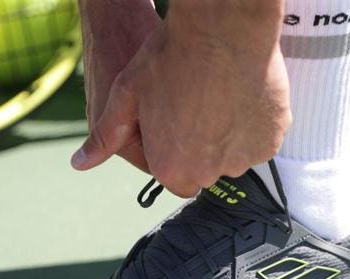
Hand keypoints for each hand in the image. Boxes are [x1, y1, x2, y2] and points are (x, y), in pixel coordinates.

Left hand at [71, 1, 290, 197]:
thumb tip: (79, 165)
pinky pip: (261, 140)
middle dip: (201, 147)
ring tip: (219, 96)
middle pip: (206, 170)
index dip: (174, 152)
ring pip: (235, 155)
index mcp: (170, 168)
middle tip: (197, 105)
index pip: (175, 179)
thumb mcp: (127, 95)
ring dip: (229, 136)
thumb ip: (105, 135)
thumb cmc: (171, 57)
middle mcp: (207, 172)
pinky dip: (254, 124)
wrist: (223, 27)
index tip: (176, 125)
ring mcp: (243, 158)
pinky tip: (241, 94)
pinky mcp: (271, 141)